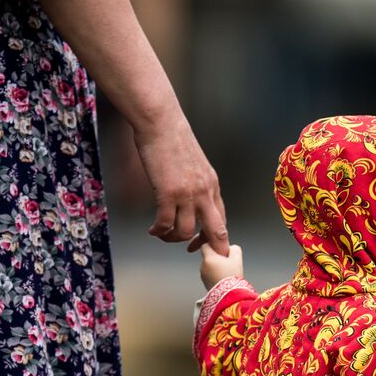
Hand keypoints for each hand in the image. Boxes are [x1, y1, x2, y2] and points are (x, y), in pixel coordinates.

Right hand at [132, 114, 228, 253]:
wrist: (161, 123)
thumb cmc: (174, 139)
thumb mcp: (195, 164)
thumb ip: (198, 184)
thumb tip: (193, 199)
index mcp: (212, 185)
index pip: (221, 218)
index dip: (216, 237)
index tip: (205, 245)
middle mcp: (204, 192)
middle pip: (215, 230)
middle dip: (208, 247)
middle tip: (193, 252)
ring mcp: (187, 194)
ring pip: (186, 231)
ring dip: (173, 239)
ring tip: (163, 235)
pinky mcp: (168, 194)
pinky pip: (166, 223)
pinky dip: (159, 231)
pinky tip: (153, 230)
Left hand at [199, 244, 243, 288]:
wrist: (229, 296)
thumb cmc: (232, 277)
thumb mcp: (237, 259)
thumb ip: (234, 249)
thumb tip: (231, 248)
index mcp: (208, 258)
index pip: (205, 245)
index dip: (212, 245)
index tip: (220, 249)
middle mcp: (203, 266)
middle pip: (208, 257)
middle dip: (216, 258)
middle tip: (227, 262)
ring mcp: (203, 276)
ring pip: (209, 267)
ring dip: (215, 267)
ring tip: (226, 272)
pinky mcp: (205, 284)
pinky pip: (209, 275)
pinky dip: (214, 275)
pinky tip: (223, 278)